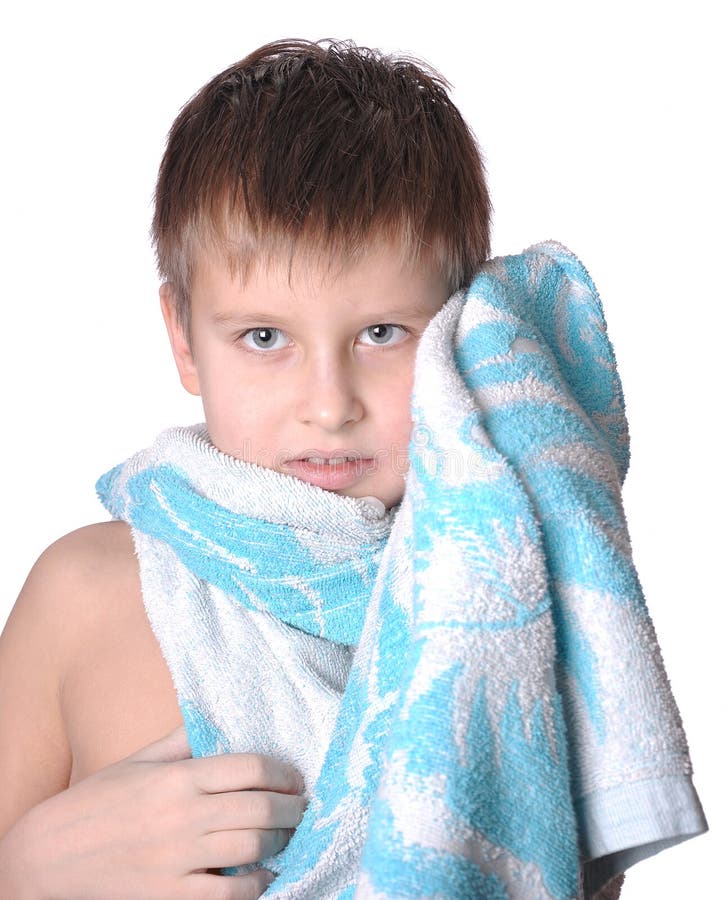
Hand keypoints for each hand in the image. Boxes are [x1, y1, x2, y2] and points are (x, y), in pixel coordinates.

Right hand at [0, 726, 305, 899]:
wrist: (47, 857)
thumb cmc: (96, 802)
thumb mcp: (138, 761)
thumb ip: (182, 740)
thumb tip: (217, 719)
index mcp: (177, 776)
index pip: (250, 768)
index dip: (282, 772)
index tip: (294, 778)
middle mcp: (183, 815)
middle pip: (259, 808)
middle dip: (291, 809)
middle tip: (302, 808)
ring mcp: (177, 858)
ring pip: (252, 848)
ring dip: (280, 842)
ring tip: (288, 837)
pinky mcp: (170, 895)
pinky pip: (229, 893)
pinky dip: (255, 885)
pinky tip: (264, 875)